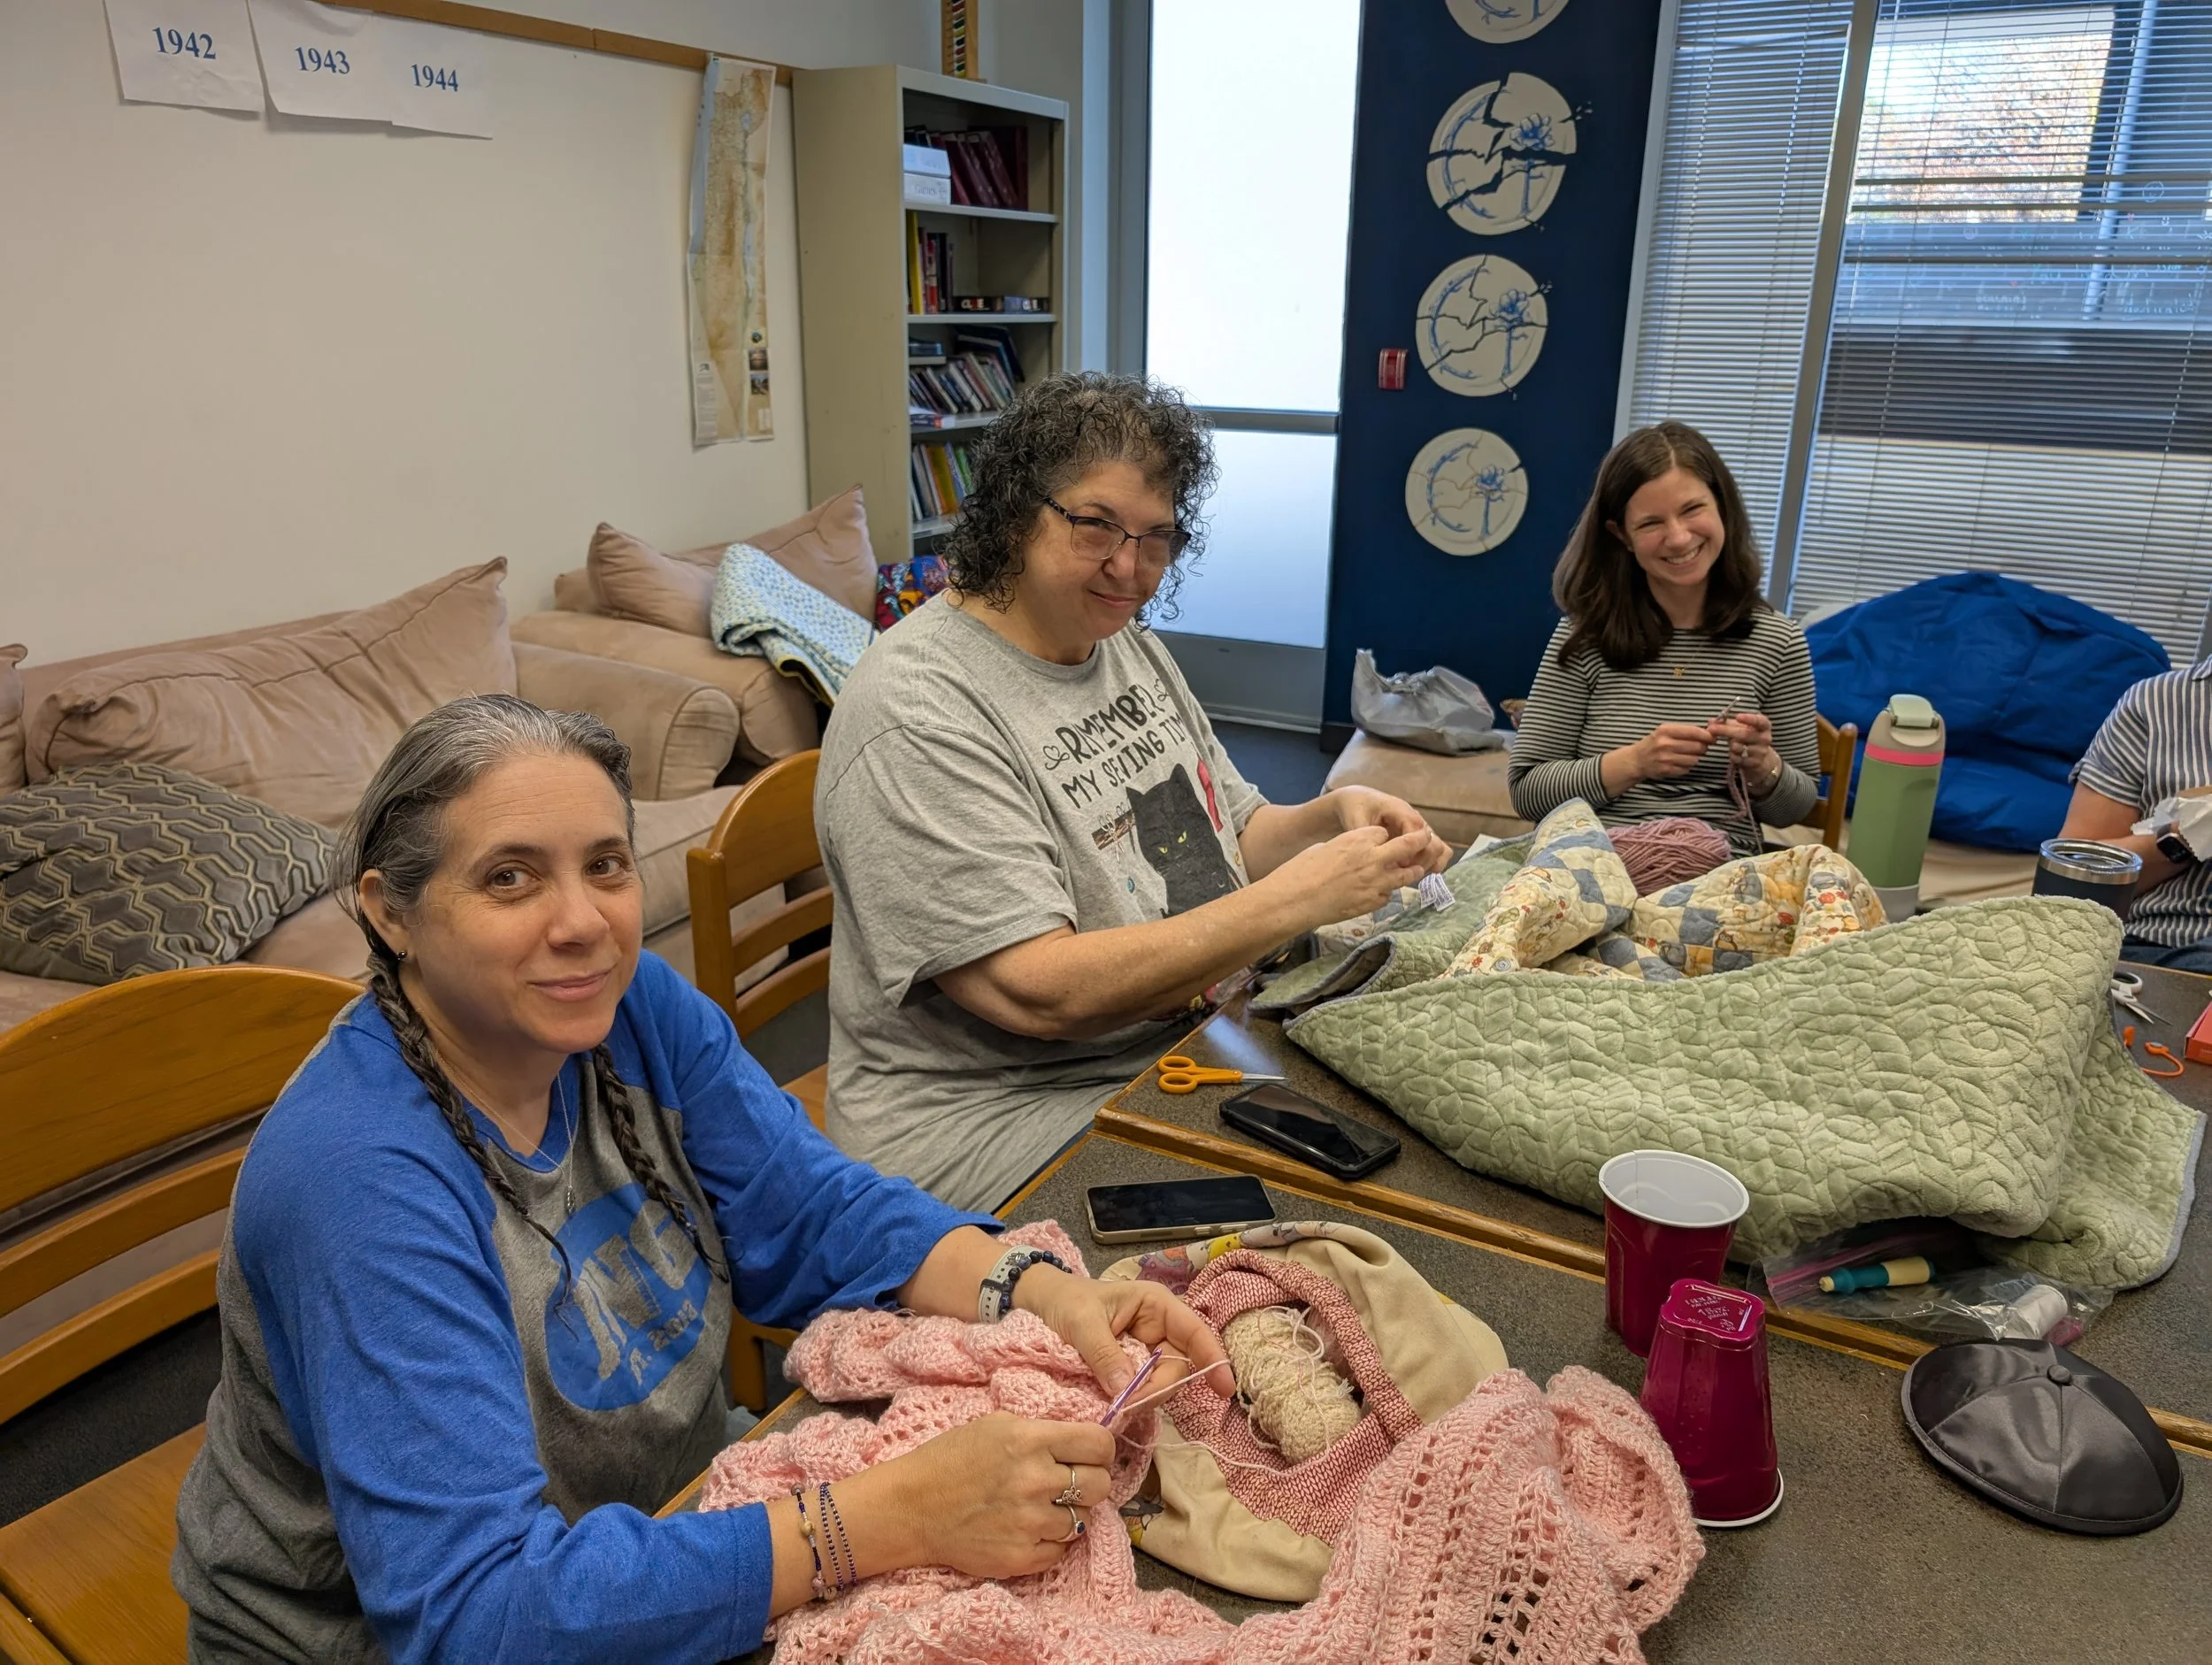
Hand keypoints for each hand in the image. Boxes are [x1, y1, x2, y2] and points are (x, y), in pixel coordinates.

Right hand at [881, 1412, 1118, 1577]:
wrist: (912, 1508)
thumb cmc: (952, 1459)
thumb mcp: (998, 1424)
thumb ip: (1044, 1431)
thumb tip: (1087, 1441)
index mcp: (1030, 1440)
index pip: (1100, 1444)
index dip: (1100, 1449)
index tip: (1090, 1453)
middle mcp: (1035, 1481)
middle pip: (1101, 1484)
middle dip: (1089, 1480)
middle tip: (1068, 1481)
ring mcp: (1030, 1524)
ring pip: (1084, 1520)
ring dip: (1068, 1512)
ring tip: (1040, 1505)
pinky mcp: (1022, 1558)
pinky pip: (1063, 1549)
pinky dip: (1052, 1540)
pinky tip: (1028, 1527)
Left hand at [1014, 1265, 1232, 1399]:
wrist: (1042, 1304)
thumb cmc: (1066, 1300)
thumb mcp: (1081, 1322)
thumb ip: (1104, 1354)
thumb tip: (1126, 1390)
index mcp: (1155, 1305)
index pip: (1194, 1331)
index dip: (1213, 1358)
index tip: (1224, 1388)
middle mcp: (1159, 1328)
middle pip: (1179, 1366)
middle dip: (1159, 1388)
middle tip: (1127, 1406)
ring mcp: (1148, 1350)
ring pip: (1162, 1382)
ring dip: (1145, 1398)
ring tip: (1117, 1404)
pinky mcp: (1134, 1368)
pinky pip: (1145, 1388)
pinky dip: (1135, 1400)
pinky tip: (1118, 1404)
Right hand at [1260, 825, 1436, 927]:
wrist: (1295, 900)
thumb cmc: (1301, 870)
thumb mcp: (1325, 848)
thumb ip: (1346, 846)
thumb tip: (1353, 851)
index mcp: (1358, 839)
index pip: (1383, 832)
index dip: (1383, 836)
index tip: (1383, 839)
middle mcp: (1373, 858)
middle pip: (1407, 845)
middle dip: (1419, 841)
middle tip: (1426, 839)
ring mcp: (1376, 882)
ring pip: (1406, 875)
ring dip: (1411, 871)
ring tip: (1416, 870)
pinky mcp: (1373, 903)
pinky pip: (1388, 895)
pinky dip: (1386, 893)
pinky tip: (1379, 893)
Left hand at [1328, 786, 1452, 874]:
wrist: (1357, 800)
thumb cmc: (1355, 808)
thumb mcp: (1356, 820)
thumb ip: (1366, 836)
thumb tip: (1376, 856)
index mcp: (1399, 809)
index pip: (1416, 829)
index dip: (1410, 849)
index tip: (1397, 863)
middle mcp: (1414, 817)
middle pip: (1433, 841)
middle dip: (1421, 861)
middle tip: (1402, 872)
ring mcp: (1419, 828)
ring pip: (1439, 848)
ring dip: (1428, 864)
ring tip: (1409, 875)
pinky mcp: (1419, 838)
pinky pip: (1436, 851)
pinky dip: (1431, 864)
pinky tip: (1415, 873)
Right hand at [1626, 722, 1717, 783]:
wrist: (1637, 760)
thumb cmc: (1655, 743)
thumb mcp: (1665, 731)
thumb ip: (1685, 730)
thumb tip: (1710, 733)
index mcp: (1666, 730)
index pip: (1694, 732)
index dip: (1707, 735)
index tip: (1712, 737)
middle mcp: (1665, 744)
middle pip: (1697, 746)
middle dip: (1703, 747)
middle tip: (1700, 747)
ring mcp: (1665, 758)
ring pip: (1694, 759)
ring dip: (1695, 757)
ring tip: (1688, 755)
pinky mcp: (1666, 770)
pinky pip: (1687, 768)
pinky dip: (1688, 766)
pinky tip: (1680, 762)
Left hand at [1709, 711, 1779, 792]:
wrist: (1758, 757)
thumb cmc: (1747, 738)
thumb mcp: (1741, 727)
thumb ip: (1726, 723)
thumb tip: (1711, 721)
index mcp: (1764, 726)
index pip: (1759, 721)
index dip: (1749, 719)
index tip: (1738, 717)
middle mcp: (1765, 738)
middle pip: (1744, 734)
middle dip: (1726, 731)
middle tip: (1711, 729)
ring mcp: (1761, 751)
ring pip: (1738, 747)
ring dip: (1730, 745)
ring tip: (1732, 744)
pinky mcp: (1755, 762)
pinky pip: (1737, 758)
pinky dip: (1732, 755)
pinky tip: (1734, 753)